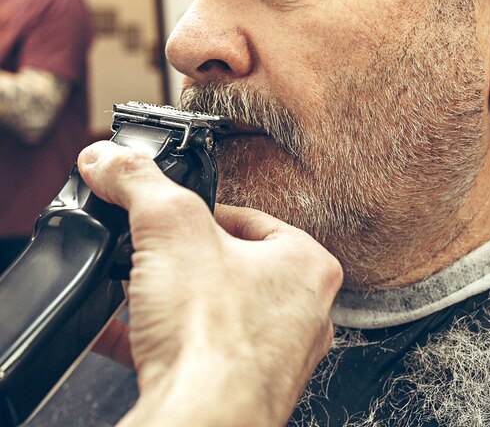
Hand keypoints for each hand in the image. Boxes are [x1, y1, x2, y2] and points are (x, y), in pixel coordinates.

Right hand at [77, 141, 342, 426]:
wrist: (200, 421)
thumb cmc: (213, 336)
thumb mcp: (170, 229)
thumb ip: (141, 183)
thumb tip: (112, 158)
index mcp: (307, 265)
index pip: (250, 218)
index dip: (202, 213)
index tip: (171, 219)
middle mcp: (302, 312)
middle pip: (232, 264)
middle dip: (185, 259)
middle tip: (155, 256)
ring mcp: (275, 355)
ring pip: (216, 309)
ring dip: (172, 298)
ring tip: (139, 290)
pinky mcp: (242, 387)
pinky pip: (197, 350)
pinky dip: (161, 337)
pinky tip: (125, 331)